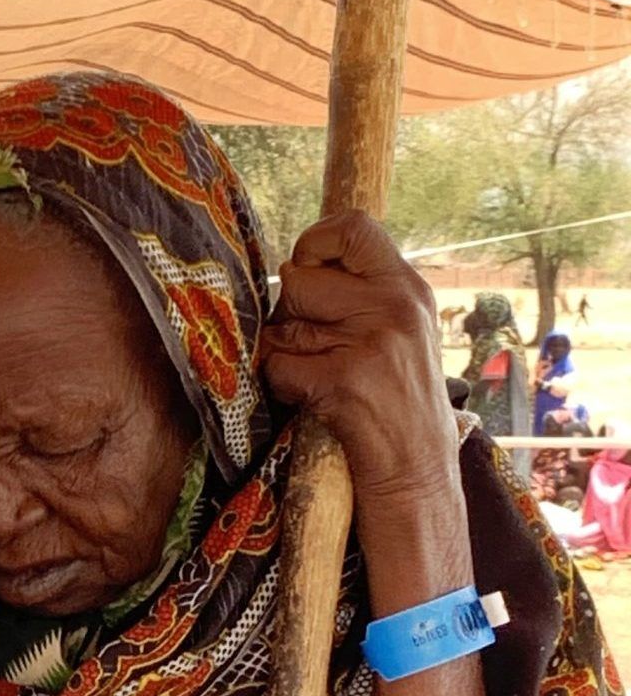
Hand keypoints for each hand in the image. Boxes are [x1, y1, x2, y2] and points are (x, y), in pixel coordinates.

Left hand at [265, 211, 458, 501]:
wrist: (417, 468)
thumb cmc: (396, 397)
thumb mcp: (396, 329)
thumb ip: (358, 292)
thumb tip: (293, 264)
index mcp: (406, 286)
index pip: (352, 226)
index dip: (312, 242)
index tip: (306, 270)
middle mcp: (394, 306)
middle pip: (296, 279)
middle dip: (288, 314)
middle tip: (313, 346)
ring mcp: (372, 342)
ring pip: (281, 324)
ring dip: (284, 352)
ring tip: (320, 375)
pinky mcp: (344, 379)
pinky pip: (277, 366)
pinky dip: (281, 385)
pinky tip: (313, 399)